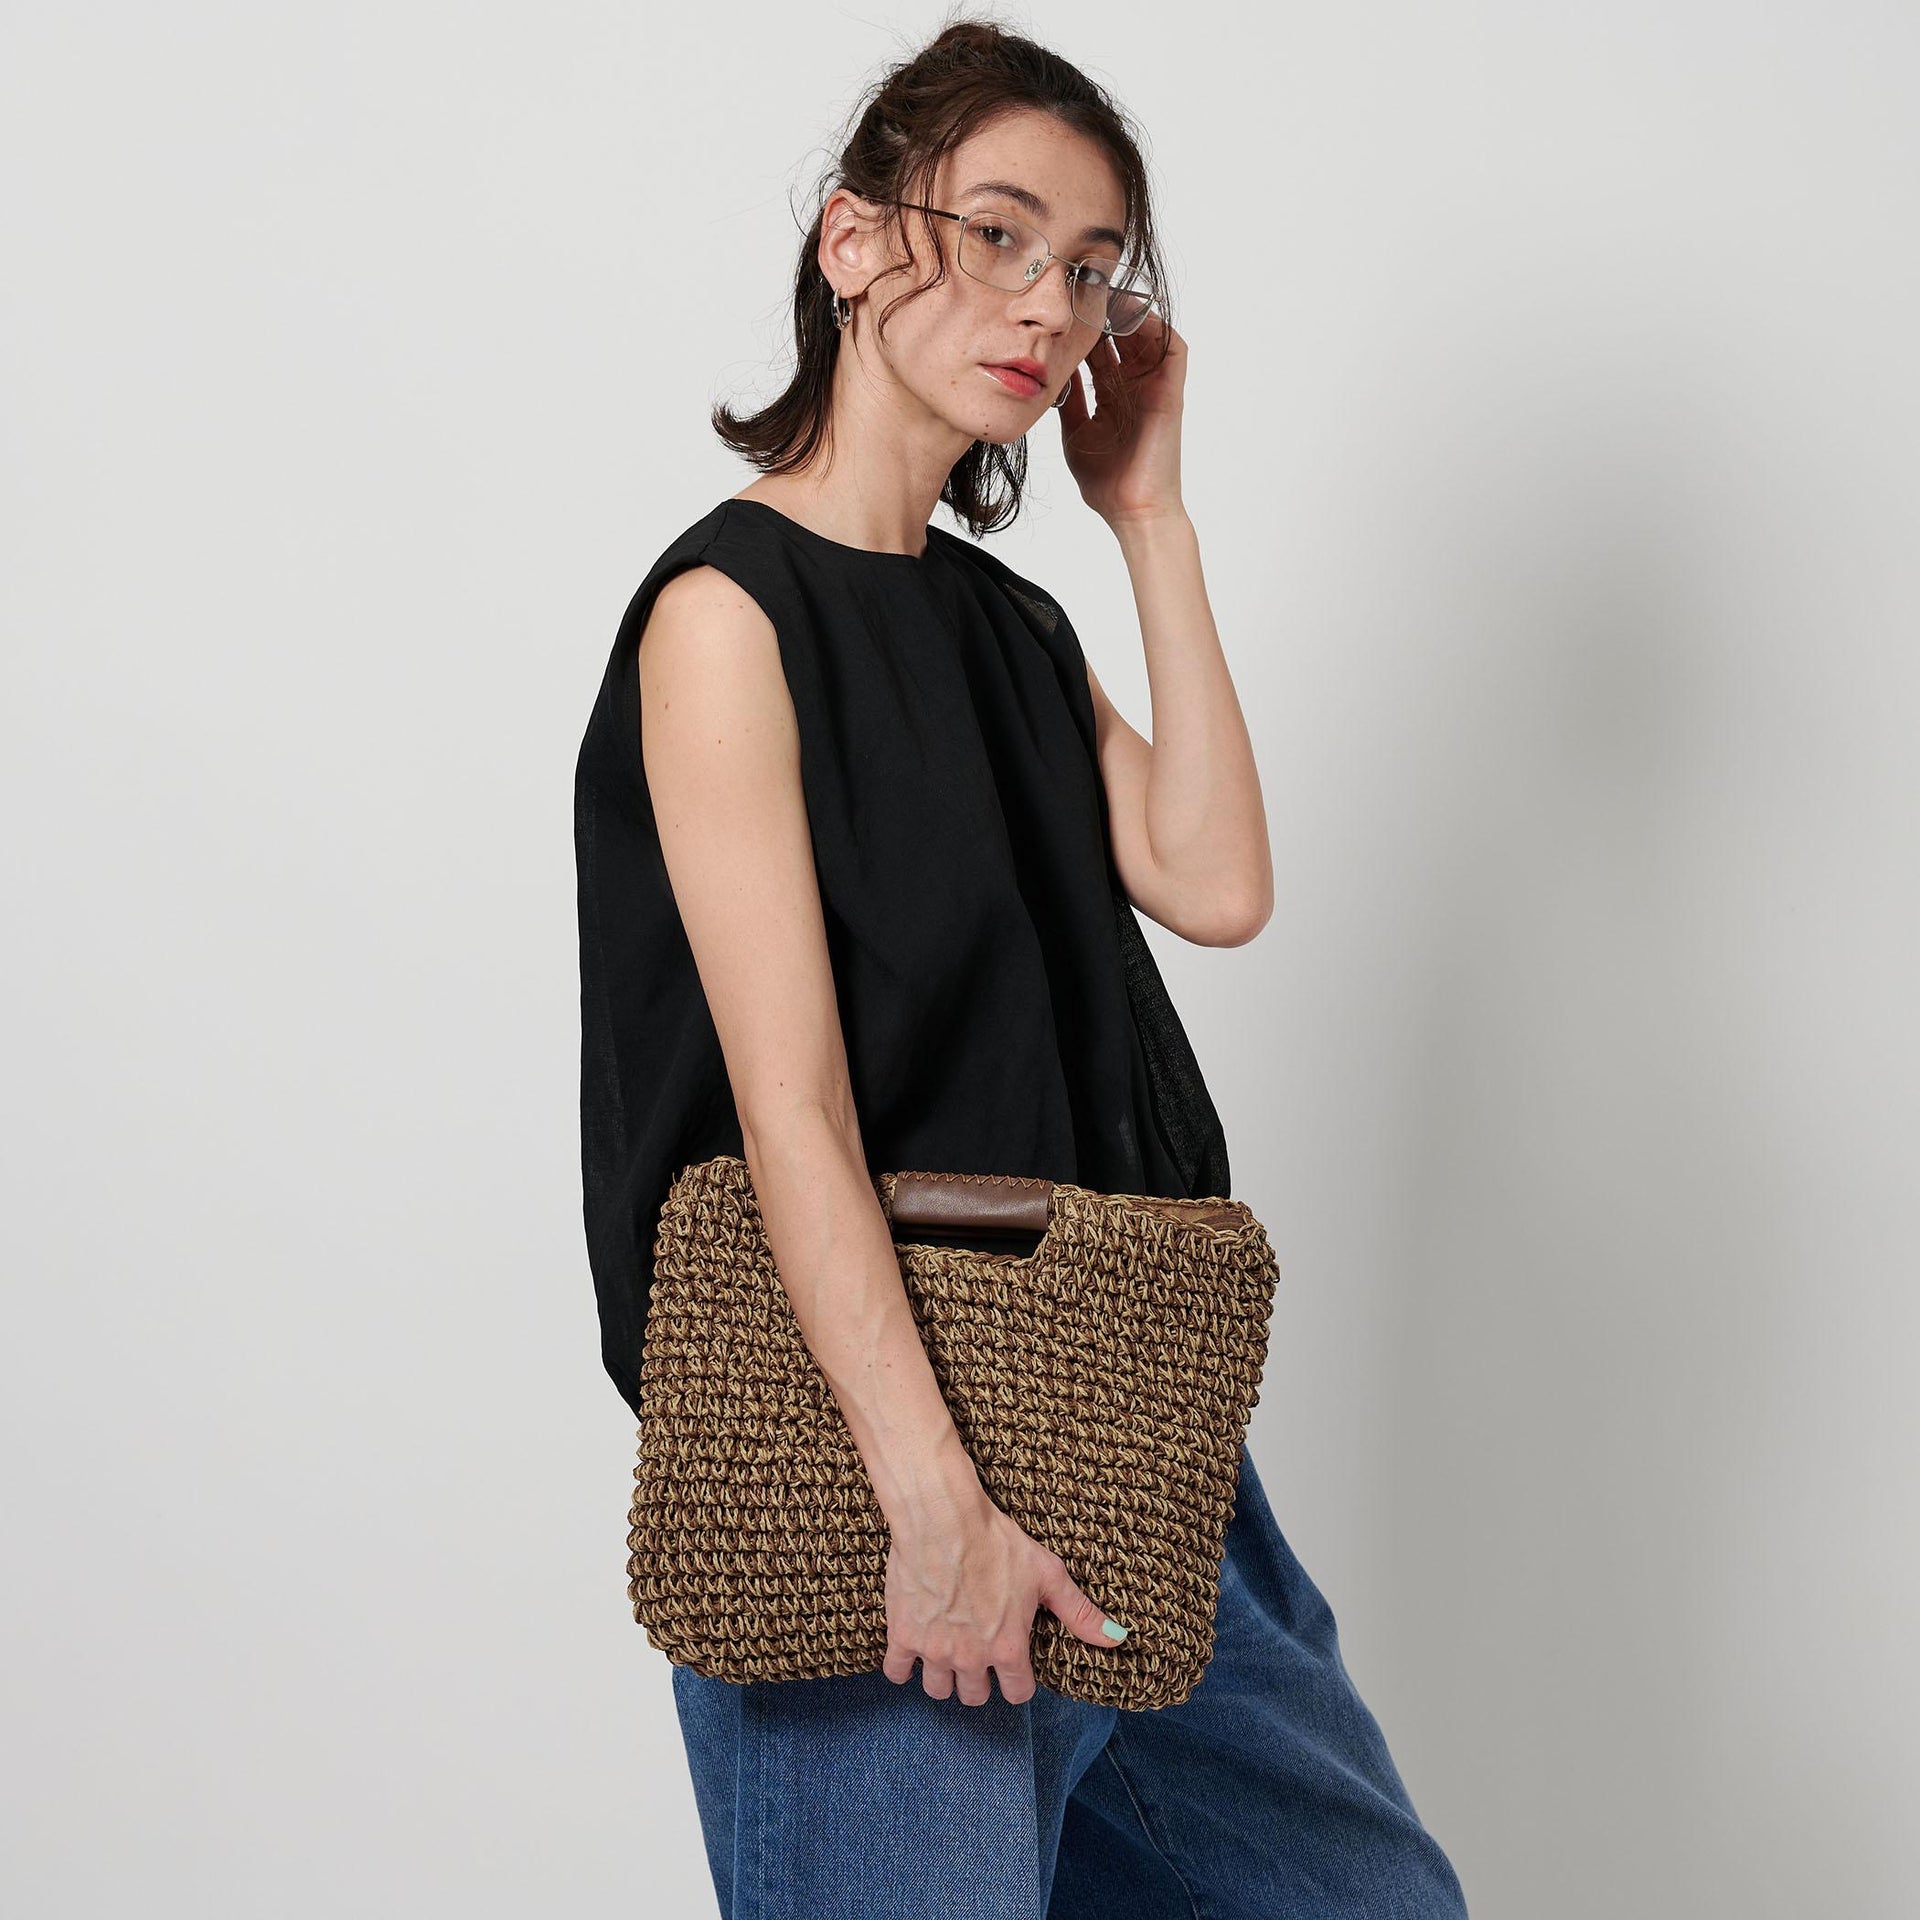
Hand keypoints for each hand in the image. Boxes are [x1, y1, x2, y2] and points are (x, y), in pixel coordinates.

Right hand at [881, 1481, 1126, 1705]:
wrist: (943, 1518)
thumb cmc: (998, 1542)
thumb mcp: (1047, 1574)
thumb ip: (1080, 1612)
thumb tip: (1118, 1640)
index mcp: (1009, 1649)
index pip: (1017, 1694)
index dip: (1016, 1680)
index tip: (1011, 1664)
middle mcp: (972, 1659)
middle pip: (975, 1697)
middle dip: (979, 1681)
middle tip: (977, 1656)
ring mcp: (935, 1650)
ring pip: (938, 1690)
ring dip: (943, 1677)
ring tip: (946, 1654)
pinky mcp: (903, 1636)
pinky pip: (897, 1673)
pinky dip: (903, 1668)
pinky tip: (910, 1653)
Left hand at [1055, 309, 1186, 526]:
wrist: (1130, 510)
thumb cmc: (1105, 482)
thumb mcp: (1074, 432)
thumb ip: (1068, 400)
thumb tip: (1053, 371)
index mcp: (1112, 395)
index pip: (1099, 350)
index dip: (1084, 328)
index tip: (1063, 309)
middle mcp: (1134, 387)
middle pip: (1122, 336)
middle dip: (1104, 311)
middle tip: (1083, 290)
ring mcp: (1154, 388)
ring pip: (1147, 335)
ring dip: (1129, 313)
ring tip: (1106, 296)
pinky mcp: (1170, 393)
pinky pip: (1173, 349)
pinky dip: (1157, 328)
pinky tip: (1134, 316)